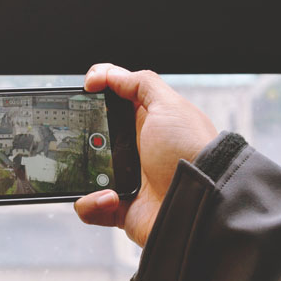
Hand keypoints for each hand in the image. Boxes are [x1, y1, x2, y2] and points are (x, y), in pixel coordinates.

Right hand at [74, 64, 217, 246]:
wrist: (200, 205)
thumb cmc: (189, 152)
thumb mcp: (169, 105)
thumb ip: (139, 83)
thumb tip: (106, 74)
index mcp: (144, 122)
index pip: (112, 99)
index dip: (96, 90)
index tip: (86, 89)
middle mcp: (133, 149)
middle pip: (90, 135)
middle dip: (80, 136)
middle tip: (85, 139)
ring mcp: (124, 178)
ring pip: (83, 171)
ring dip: (83, 174)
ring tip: (101, 177)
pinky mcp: (118, 207)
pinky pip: (88, 205)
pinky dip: (92, 203)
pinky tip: (110, 197)